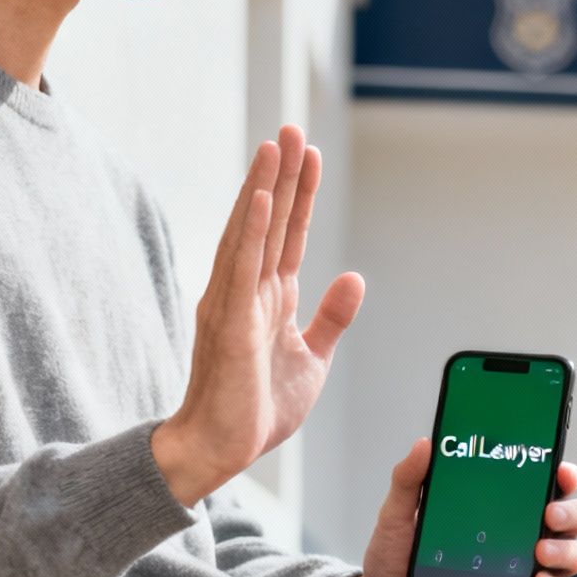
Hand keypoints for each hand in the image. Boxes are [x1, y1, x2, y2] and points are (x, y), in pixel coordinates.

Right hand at [151, 125, 365, 502]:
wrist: (223, 448)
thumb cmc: (257, 408)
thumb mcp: (312, 358)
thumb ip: (331, 317)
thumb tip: (353, 277)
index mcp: (268, 298)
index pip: (287, 234)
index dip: (300, 194)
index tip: (308, 154)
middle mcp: (246, 291)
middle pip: (269, 222)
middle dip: (282, 175)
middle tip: (292, 128)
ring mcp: (234, 303)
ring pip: (252, 233)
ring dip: (264, 188)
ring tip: (276, 145)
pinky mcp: (229, 323)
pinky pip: (241, 269)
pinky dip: (252, 231)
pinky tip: (261, 198)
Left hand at [338, 439, 576, 576]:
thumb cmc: (392, 562)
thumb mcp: (396, 516)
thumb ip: (408, 480)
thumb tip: (424, 443)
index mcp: (496, 511)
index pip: (543, 487)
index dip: (563, 476)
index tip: (561, 470)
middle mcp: (516, 540)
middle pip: (569, 521)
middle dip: (572, 512)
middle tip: (550, 512)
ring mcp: (517, 575)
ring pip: (568, 558)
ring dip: (567, 551)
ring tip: (541, 550)